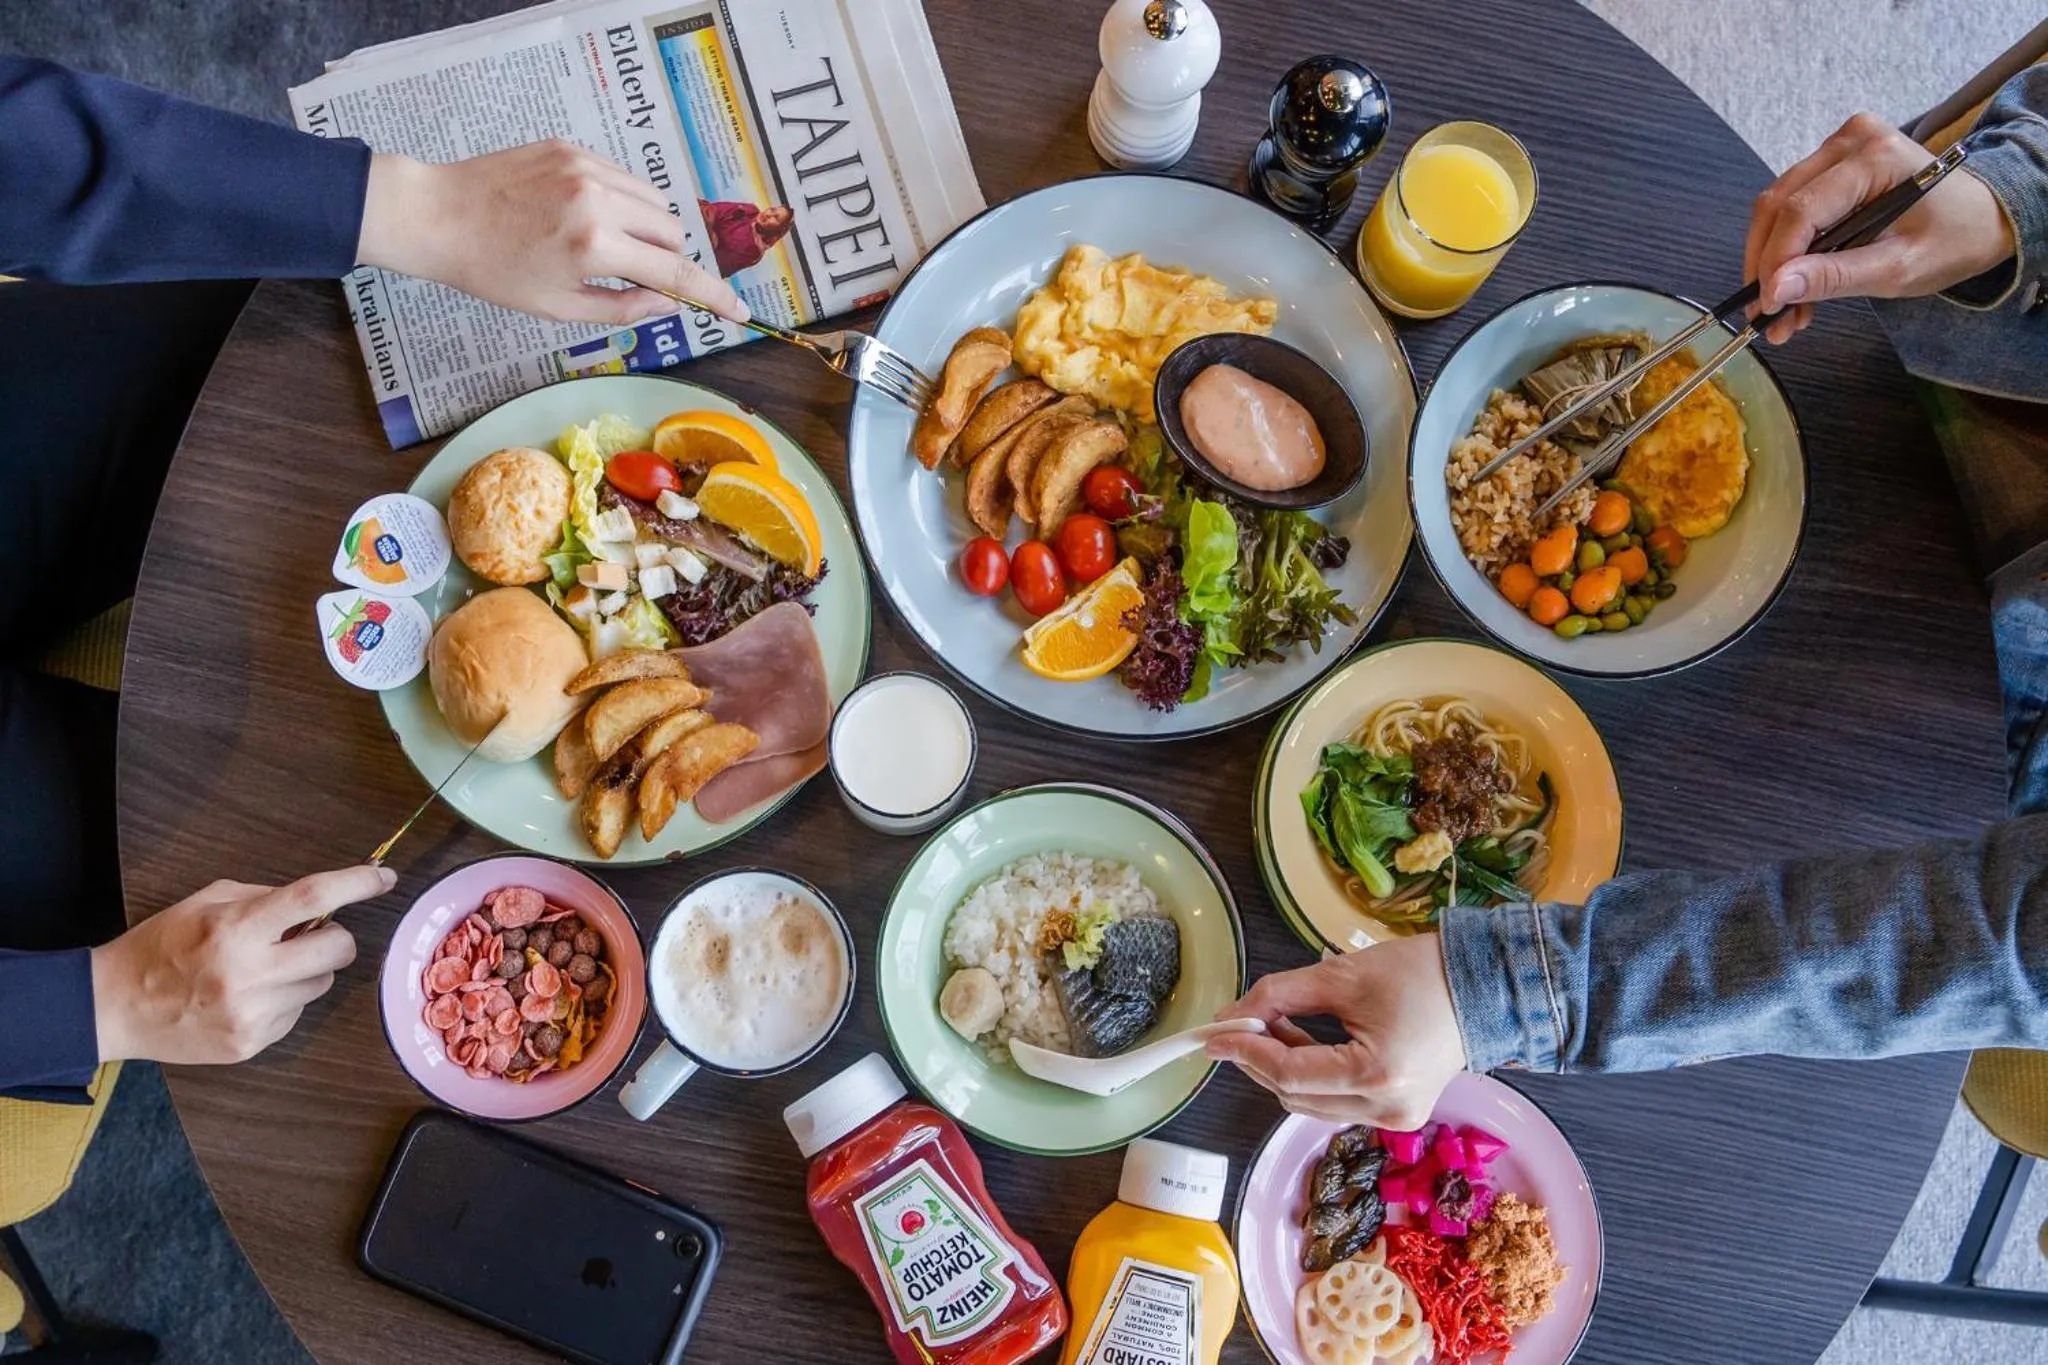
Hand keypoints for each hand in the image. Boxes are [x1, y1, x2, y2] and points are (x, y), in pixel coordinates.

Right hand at [90, 865, 394, 1065]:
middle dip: (334, 936)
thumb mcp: (205, 902)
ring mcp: (252, 1014)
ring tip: (263, 969)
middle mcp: (249, 973)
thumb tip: (319, 902)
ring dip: (307, 971)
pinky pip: (297, 1013)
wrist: (115, 1007)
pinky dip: (284, 1000)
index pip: (313, 899)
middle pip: (337, 948)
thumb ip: (264, 897)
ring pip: (322, 984)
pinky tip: (247, 997)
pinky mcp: (251, 1044)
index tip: (383, 878)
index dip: (356, 884)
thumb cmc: (160, 946)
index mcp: (235, 929)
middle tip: (307, 934)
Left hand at [356, 141, 748, 326]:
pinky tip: (583, 214)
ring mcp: (584, 166)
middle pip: (672, 230)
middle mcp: (598, 199)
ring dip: (647, 227)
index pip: (675, 272)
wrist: (438, 216)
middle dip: (667, 257)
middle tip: (634, 273)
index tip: (739, 310)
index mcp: (595, 246)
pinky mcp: (569, 146)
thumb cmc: (492, 272)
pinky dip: (621, 200)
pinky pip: (622, 176)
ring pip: (653, 199)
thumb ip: (622, 306)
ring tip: (606, 243)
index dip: (713, 295)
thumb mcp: (558, 308)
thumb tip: (668, 302)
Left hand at [1207, 934, 1466, 1129]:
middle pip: (1293, 1096)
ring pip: (1309, 1104)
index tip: (1213, 1032)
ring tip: (1277, 1023)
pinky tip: (1304, 1041)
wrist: (1485, 986)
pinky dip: (1310, 1075)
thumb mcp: (1342, 975)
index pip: (1288, 1073)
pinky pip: (1334, 1102)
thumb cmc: (1421, 973)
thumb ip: (1280, 995)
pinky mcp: (1398, 1116)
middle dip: (1259, 1058)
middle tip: (1241, 1019)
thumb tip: (1232, 1014)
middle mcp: (1387, 1110)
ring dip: (1283, 1067)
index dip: (1245, 1050)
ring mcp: (1396, 1120)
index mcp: (1377, 1076)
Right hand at [1745, 112, 2014, 343]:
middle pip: (1779, 205)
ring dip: (1771, 260)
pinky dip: (1786, 248)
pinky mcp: (1832, 160)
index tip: (1766, 307)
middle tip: (1765, 315)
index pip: (1801, 210)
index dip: (1775, 262)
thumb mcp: (1899, 268)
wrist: (1984, 216)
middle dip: (1766, 265)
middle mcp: (1852, 140)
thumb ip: (1835, 276)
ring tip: (1782, 308)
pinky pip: (1791, 205)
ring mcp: (1839, 146)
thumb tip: (1774, 289)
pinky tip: (1794, 283)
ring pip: (1777, 206)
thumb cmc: (1954, 239)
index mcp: (1877, 158)